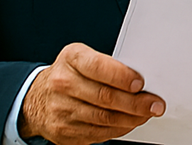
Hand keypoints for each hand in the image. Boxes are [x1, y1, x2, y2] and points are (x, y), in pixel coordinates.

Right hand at [18, 42, 163, 144]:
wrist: (36, 98)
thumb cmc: (68, 73)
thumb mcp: (82, 57)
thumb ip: (107, 64)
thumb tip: (141, 78)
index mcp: (71, 59)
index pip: (98, 67)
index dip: (122, 77)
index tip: (141, 84)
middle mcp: (62, 83)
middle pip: (105, 97)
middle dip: (136, 102)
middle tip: (154, 104)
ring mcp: (61, 109)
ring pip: (103, 118)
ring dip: (131, 118)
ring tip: (146, 114)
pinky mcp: (63, 132)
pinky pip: (97, 133)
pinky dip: (118, 129)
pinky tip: (129, 123)